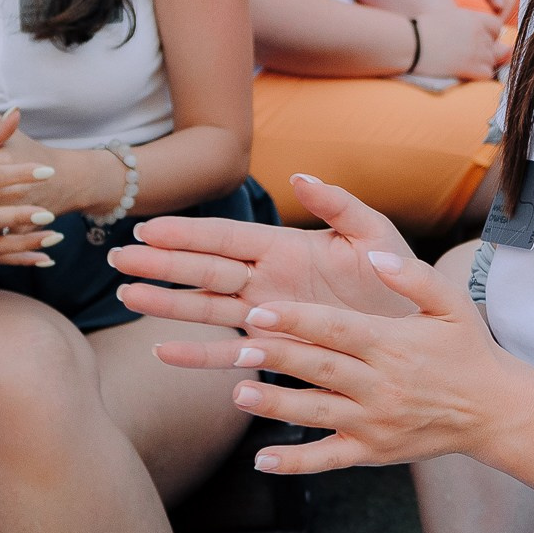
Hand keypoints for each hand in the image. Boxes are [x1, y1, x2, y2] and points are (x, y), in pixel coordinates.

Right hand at [113, 173, 418, 333]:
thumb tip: (300, 177)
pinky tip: (163, 353)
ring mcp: (267, 315)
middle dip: (161, 264)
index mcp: (286, 246)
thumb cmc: (397, 276)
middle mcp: (268, 279)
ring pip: (207, 307)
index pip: (226, 237)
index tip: (148, 228)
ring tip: (127, 297)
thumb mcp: (373, 235)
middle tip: (117, 258)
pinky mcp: (276, 348)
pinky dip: (198, 355)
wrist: (415, 326)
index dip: (187, 233)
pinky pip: (231, 353)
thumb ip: (339, 205)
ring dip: (167, 304)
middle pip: (204, 269)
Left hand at [162, 246, 533, 472]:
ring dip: (276, 405)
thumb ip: (413, 276)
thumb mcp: (452, 304)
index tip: (261, 310)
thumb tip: (376, 256)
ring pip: (317, 413)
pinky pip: (329, 459)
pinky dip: (295, 463)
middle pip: (320, 368)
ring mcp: (375, 423)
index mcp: (394, 345)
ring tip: (239, 394)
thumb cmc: (469, 350)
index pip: (336, 329)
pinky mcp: (373, 452)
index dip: (297, 320)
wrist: (495, 410)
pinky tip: (262, 460)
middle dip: (277, 356)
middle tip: (237, 345)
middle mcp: (381, 386)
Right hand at [410, 5, 507, 80]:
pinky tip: (466, 74)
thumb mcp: (447, 19)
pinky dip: (480, 77)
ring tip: (465, 66)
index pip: (497, 27)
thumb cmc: (421, 30)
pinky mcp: (472, 67)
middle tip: (470, 57)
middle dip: (489, 53)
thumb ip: (464, 25)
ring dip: (483, 66)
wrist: (412, 42)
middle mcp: (480, 33)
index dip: (491, 36)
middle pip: (497, 47)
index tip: (479, 41)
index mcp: (474, 18)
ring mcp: (477, 51)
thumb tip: (469, 35)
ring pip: (494, 62)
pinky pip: (488, 74)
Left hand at [450, 0, 519, 22]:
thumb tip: (501, 7)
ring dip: (494, 8)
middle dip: (499, 14)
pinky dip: (487, 0)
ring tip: (485, 18)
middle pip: (505, 0)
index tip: (494, 26)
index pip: (509, 1)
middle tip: (489, 26)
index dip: (503, 15)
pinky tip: (480, 5)